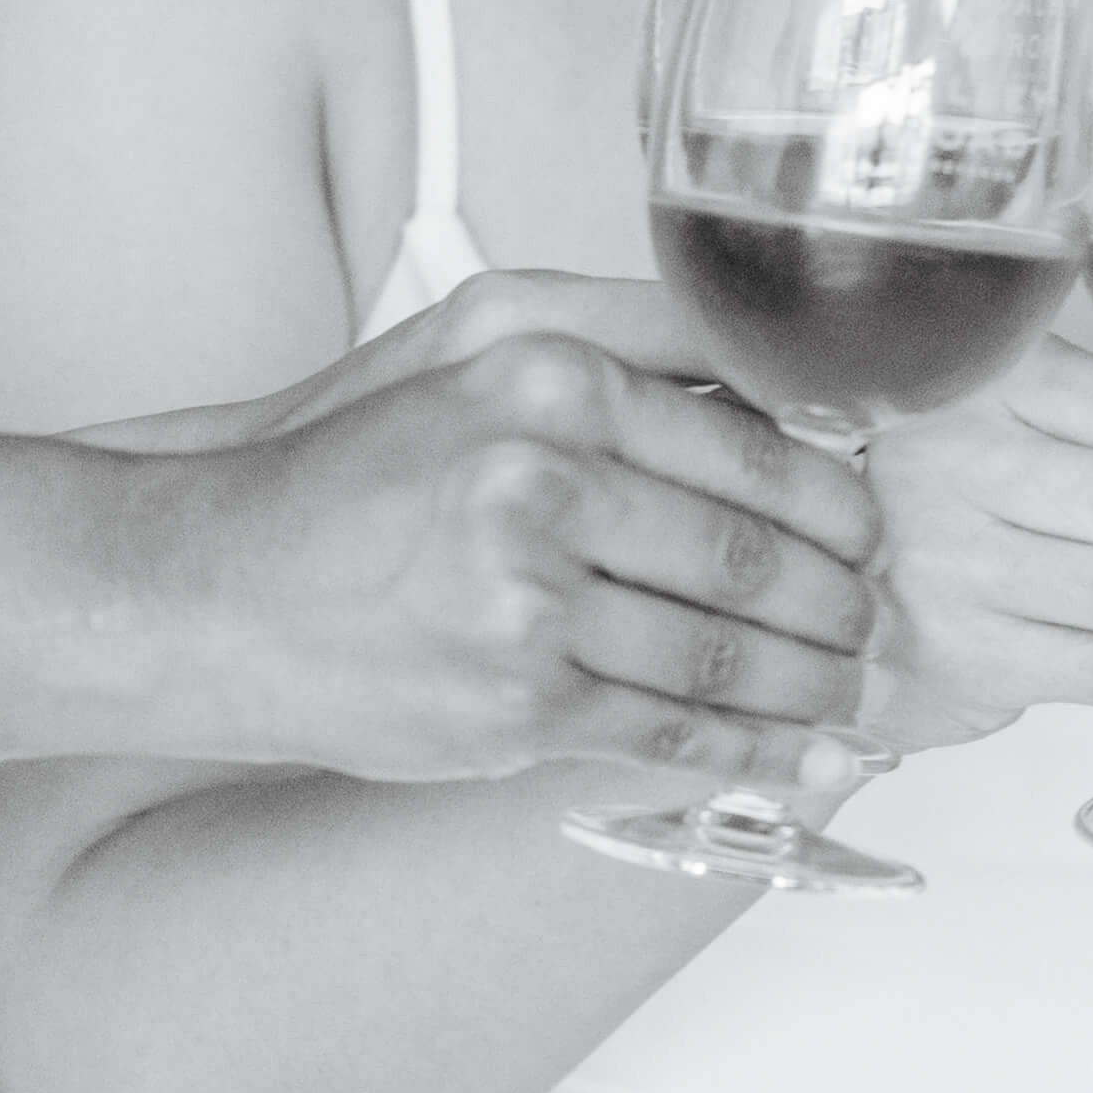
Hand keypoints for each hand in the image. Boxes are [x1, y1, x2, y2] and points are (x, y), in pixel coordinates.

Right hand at [170, 284, 881, 789]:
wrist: (212, 588)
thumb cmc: (354, 469)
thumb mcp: (475, 347)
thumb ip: (631, 336)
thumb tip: (785, 374)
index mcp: (550, 380)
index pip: (757, 446)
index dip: (842, 503)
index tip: (876, 530)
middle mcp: (542, 479)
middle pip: (757, 556)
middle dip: (844, 602)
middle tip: (881, 620)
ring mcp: (527, 601)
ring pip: (727, 654)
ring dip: (815, 685)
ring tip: (855, 690)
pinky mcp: (514, 704)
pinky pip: (672, 732)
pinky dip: (753, 752)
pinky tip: (806, 756)